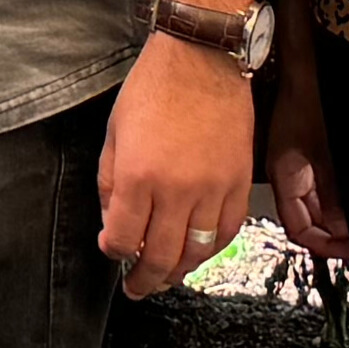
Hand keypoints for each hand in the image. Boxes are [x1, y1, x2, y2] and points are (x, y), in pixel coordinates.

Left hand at [100, 34, 255, 299]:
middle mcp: (176, 190)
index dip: (114, 252)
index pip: (123, 238)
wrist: (201, 60)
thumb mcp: (114, 133)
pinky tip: (200, 251)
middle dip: (145, 279)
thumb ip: (110, 182)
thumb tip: (112, 221)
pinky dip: (212, 248)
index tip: (112, 251)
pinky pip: (227, 231)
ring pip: (197, 251)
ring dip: (179, 271)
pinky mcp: (238, 183)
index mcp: (138, 176)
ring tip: (166, 277)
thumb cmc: (154, 88)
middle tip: (137, 287)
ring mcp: (211, 189)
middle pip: (160, 256)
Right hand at [264, 52, 348, 263]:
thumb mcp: (328, 151)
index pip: (299, 228)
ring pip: (323, 200)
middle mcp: (292, 170)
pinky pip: (329, 181)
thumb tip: (345, 228)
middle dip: (339, 231)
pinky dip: (346, 194)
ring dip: (344, 213)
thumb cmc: (314, 92)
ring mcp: (303, 157)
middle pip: (312, 217)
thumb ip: (336, 193)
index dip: (325, 245)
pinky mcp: (316, 145)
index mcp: (287, 173)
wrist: (305, 53)